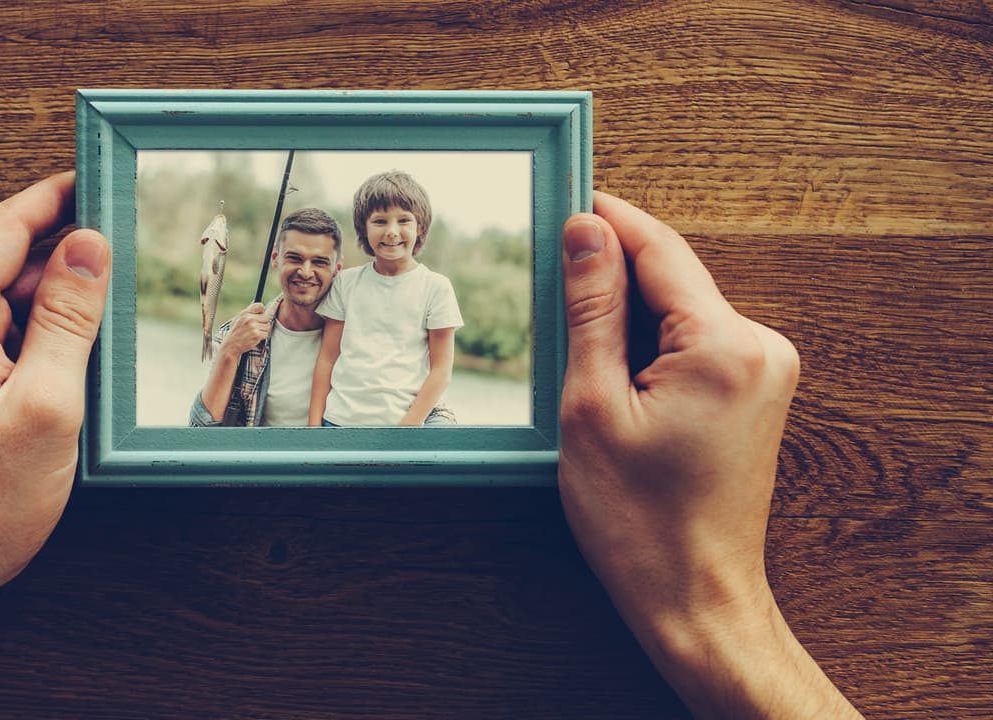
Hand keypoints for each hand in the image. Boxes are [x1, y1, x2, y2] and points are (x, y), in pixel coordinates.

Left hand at [0, 172, 110, 717]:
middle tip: (126, 269)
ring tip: (103, 342)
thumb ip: (71, 318)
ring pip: (1, 307)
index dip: (54, 197)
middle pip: (4, 266)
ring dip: (52, 313)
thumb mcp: (49, 405)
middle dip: (65, 263)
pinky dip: (31, 343)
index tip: (94, 177)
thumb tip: (87, 246)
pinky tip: (67, 373)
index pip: (3, 229)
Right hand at [219, 302, 272, 358]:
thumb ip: (247, 311)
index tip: (260, 316)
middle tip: (257, 328)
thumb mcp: (238, 319)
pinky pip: (266, 334)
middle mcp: (249, 318)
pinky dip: (262, 337)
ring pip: (267, 326)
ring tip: (255, 333)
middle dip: (263, 323)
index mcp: (244, 313)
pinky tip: (255, 338)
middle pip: (266, 317)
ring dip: (263, 331)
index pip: (260, 306)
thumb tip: (255, 301)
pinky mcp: (256, 335)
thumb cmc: (235, 332)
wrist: (231, 345)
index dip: (262, 312)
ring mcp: (253, 327)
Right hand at [557, 191, 859, 718]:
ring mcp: (766, 369)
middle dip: (611, 277)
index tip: (564, 203)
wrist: (694, 595)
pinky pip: (696, 341)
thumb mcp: (592, 405)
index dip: (607, 221)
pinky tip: (613, 381)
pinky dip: (650, 346)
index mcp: (724, 345)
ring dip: (627, 318)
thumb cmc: (639, 520)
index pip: (658, 249)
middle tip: (550, 295)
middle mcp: (760, 347)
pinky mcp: (757, 391)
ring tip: (579, 363)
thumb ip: (591, 309)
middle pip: (672, 277)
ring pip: (680, 309)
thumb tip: (587, 232)